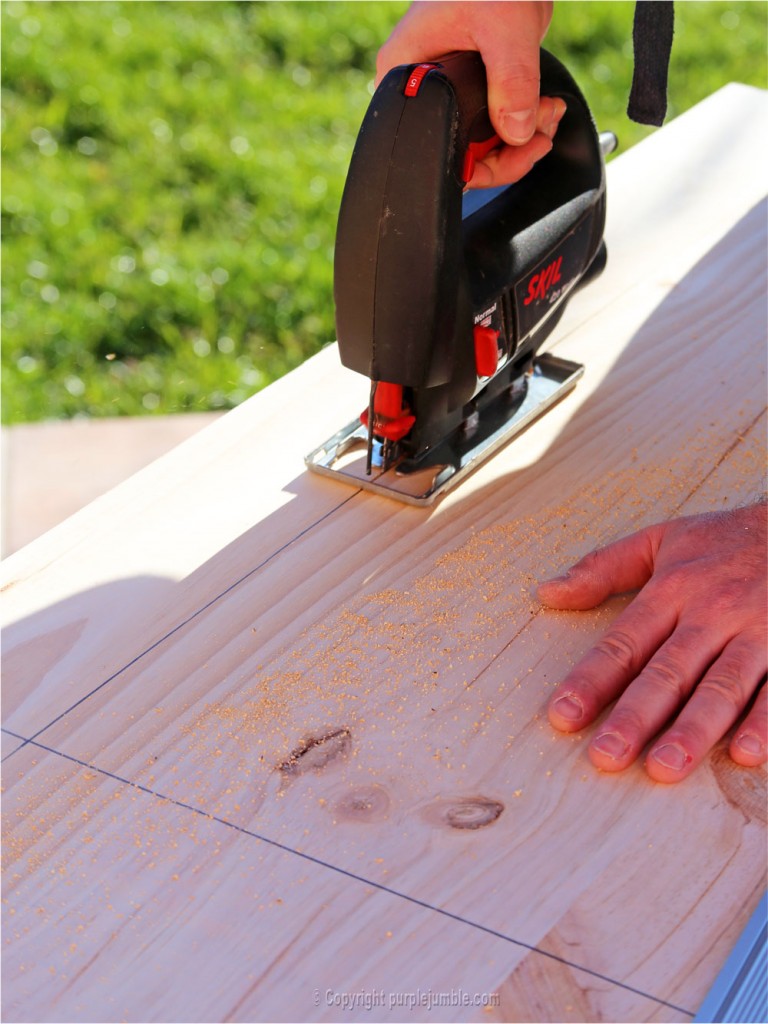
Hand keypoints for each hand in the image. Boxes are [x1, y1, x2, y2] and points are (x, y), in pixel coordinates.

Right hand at [376, 1, 562, 187]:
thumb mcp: (503, 24)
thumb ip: (511, 79)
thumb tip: (517, 132)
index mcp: (405, 75)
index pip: (432, 145)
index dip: (477, 163)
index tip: (515, 151)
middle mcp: (421, 88)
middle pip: (460, 152)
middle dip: (509, 151)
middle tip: (540, 135)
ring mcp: (449, 89)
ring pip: (482, 142)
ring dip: (524, 138)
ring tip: (548, 115)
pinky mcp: (474, 86)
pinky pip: (496, 123)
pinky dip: (526, 123)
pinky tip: (544, 108)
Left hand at [537, 502, 766, 782]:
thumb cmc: (727, 540)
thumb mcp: (661, 540)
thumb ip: (602, 568)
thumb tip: (546, 593)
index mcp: (673, 590)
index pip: (625, 643)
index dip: (591, 681)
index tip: (563, 716)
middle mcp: (712, 613)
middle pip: (668, 672)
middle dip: (635, 716)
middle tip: (605, 757)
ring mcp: (757, 633)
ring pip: (721, 687)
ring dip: (693, 729)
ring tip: (664, 768)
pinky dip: (764, 721)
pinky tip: (744, 753)